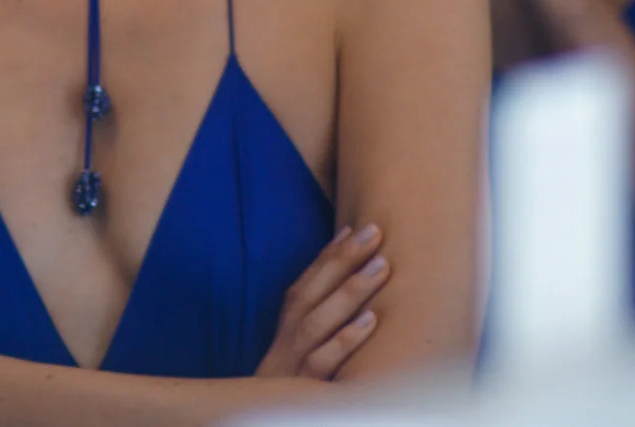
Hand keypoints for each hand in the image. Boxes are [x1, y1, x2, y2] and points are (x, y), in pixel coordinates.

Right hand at [256, 222, 389, 380]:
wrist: (253, 420)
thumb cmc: (286, 386)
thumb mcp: (294, 353)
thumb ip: (315, 324)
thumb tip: (354, 298)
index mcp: (286, 326)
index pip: (307, 282)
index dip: (329, 254)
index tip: (356, 227)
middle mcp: (288, 337)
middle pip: (314, 291)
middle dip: (344, 259)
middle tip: (376, 232)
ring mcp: (294, 361)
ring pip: (320, 319)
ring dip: (351, 290)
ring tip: (381, 266)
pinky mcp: (303, 386)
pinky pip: (324, 360)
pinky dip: (346, 339)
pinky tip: (371, 321)